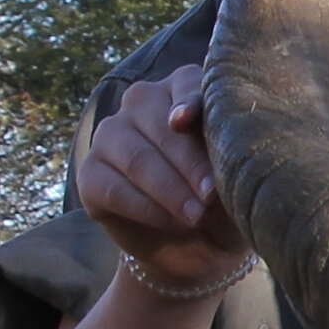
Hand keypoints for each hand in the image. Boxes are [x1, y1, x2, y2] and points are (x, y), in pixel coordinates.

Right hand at [75, 66, 248, 296]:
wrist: (200, 244)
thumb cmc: (228, 198)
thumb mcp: (238, 176)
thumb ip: (232, 154)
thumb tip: (230, 154)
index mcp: (183, 88)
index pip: (186, 85)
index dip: (189, 104)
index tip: (185, 122)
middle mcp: (142, 102)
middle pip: (160, 126)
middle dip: (189, 164)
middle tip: (212, 196)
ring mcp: (111, 135)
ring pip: (137, 158)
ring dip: (169, 190)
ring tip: (197, 217)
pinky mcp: (91, 174)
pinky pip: (113, 188)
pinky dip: (146, 208)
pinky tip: (172, 223)